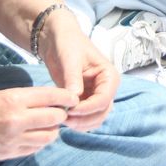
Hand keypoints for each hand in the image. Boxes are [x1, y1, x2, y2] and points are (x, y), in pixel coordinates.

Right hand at [0, 85, 77, 161]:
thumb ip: (24, 99)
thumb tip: (48, 102)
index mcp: (14, 99)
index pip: (52, 96)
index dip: (66, 97)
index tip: (73, 98)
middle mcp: (16, 119)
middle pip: (55, 118)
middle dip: (60, 114)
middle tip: (60, 112)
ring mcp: (13, 139)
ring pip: (48, 137)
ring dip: (51, 130)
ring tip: (46, 125)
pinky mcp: (9, 154)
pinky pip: (34, 149)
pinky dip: (38, 142)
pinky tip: (33, 136)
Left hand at [35, 8, 119, 131]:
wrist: (56, 41)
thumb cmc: (67, 44)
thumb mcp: (70, 59)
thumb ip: (73, 79)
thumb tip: (74, 99)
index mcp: (109, 76)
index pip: (104, 99)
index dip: (88, 108)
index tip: (70, 110)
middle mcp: (106, 88)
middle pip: (101, 113)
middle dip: (84, 119)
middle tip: (64, 119)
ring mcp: (95, 96)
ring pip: (94, 119)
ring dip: (81, 124)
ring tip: (62, 118)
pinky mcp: (85, 101)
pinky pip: (85, 118)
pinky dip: (76, 122)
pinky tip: (62, 117)